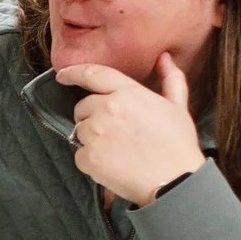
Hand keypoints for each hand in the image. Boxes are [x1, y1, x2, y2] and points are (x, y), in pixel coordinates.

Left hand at [59, 53, 205, 206]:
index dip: (74, 73)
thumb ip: (171, 79)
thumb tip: (164, 58)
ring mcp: (95, 134)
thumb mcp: (178, 107)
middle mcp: (107, 109)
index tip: (62, 76)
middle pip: (83, 107)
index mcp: (128, 93)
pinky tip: (112, 163)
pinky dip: (91, 159)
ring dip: (92, 138)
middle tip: (115, 132)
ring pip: (80, 131)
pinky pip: (79, 154)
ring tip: (117, 149)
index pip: (93, 75)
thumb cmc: (177, 145)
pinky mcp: (88, 157)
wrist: (173, 182)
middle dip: (92, 116)